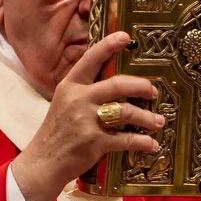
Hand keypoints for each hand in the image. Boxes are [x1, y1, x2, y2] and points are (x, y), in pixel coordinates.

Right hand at [12, 32, 164, 200]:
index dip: (108, 46)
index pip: (90, 60)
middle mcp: (78, 100)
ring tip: (158, 121)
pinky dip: (143, 142)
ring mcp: (86, 121)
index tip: (125, 36)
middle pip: (118, 84)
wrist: (42, 163)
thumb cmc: (57, 133)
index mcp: (69, 86)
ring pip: (127, 112)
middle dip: (141, 86)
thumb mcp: (64, 104)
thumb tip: (116, 85)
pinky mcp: (95, 142)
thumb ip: (85, 92)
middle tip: (153, 91)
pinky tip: (151, 144)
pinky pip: (127, 139)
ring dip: (147, 117)